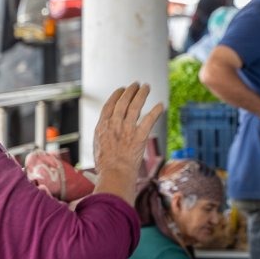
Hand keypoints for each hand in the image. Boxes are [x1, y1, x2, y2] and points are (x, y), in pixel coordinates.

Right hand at [92, 82, 164, 204]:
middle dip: (130, 91)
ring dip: (141, 94)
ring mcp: (127, 129)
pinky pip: (149, 120)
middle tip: (136, 84)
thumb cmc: (105, 166)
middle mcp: (114, 124)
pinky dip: (156, 111)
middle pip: (123, 102)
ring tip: (146, 87)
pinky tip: (161, 105)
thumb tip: (106, 130)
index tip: (121, 89)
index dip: (116, 95)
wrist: (114, 174)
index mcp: (102, 126)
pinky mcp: (140, 136)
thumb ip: (103, 135)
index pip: (109, 105)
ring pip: (135, 106)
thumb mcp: (98, 146)